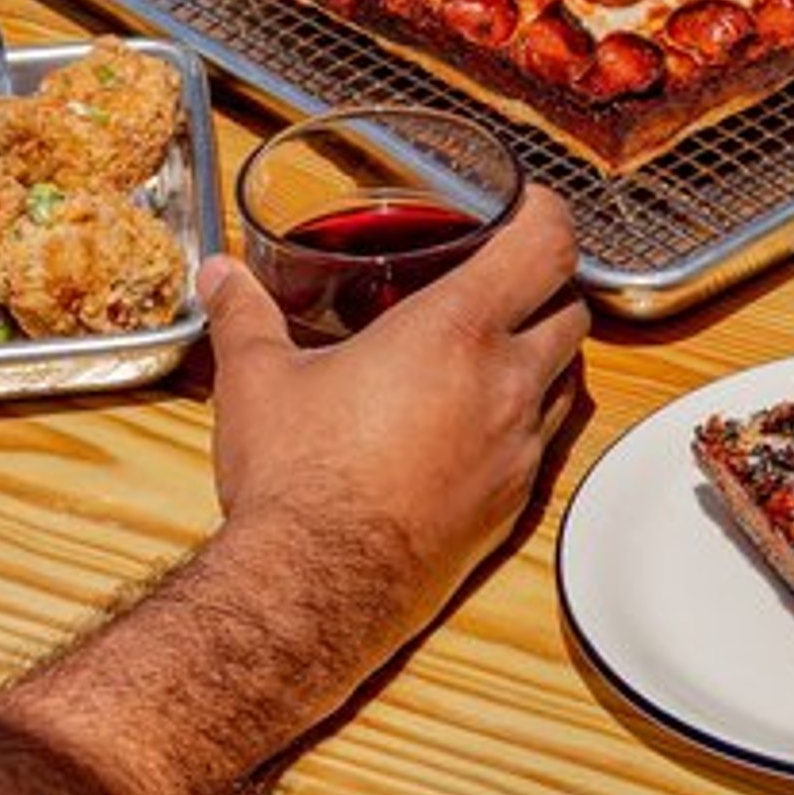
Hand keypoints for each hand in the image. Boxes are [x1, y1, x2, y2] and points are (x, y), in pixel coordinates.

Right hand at [199, 187, 587, 644]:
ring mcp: (517, 449)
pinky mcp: (512, 505)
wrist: (318, 587)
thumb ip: (246, 315)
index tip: (532, 207)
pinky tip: (476, 423)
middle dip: (550, 288)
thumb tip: (219, 275)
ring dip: (545, 353)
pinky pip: (544, 443)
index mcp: (454, 331)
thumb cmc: (296, 477)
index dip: (550, 215)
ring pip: (569, 378)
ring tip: (494, 348)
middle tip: (509, 279)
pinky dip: (527, 419)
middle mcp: (504, 384)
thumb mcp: (259, 379)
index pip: (547, 246)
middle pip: (574, 311)